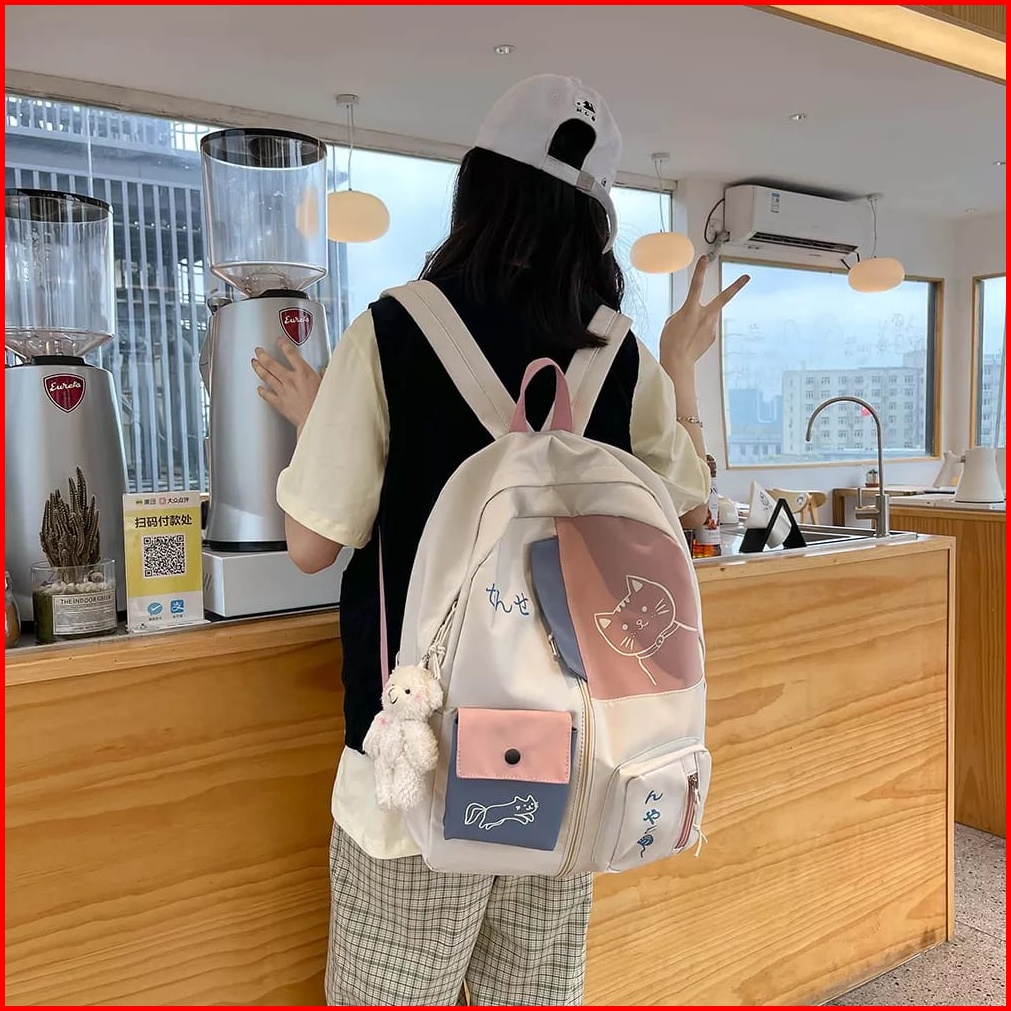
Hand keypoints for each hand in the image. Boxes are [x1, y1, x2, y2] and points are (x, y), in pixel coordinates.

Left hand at [251, 338, 324, 430]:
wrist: (316, 420)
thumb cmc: (323, 405)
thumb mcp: (328, 385)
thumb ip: (324, 375)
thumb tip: (324, 370)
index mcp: (303, 373)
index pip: (291, 354)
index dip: (283, 345)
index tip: (280, 342)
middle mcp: (290, 380)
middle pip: (271, 364)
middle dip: (263, 355)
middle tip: (258, 351)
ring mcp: (283, 391)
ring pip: (266, 377)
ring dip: (258, 368)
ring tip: (254, 363)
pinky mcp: (279, 403)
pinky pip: (267, 395)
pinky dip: (262, 391)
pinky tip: (259, 388)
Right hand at [659, 257, 749, 372]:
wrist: (678, 361)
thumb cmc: (671, 342)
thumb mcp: (671, 321)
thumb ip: (683, 312)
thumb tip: (691, 314)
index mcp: (690, 308)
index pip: (696, 284)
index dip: (700, 270)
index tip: (703, 260)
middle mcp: (704, 315)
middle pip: (723, 298)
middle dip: (736, 286)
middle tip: (746, 277)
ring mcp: (710, 326)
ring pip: (710, 316)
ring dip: (702, 319)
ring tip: (689, 331)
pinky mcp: (712, 336)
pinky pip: (707, 328)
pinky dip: (700, 331)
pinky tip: (692, 339)